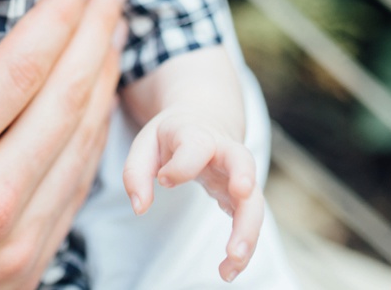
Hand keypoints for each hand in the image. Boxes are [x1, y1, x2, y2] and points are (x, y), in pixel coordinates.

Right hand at [0, 0, 132, 289]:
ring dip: (104, 79)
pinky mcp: (21, 272)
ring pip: (82, 146)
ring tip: (115, 28)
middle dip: (99, 29)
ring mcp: (12, 244)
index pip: (19, 70)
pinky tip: (94, 105)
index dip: (59, 15)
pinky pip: (74, 192)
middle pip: (67, 98)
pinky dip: (93, 138)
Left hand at [122, 107, 264, 281]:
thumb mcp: (146, 143)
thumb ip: (136, 172)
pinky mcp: (243, 196)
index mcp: (197, 134)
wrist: (205, 120)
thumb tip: (139, 207)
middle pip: (243, 163)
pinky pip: (250, 220)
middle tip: (239, 198)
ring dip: (248, 230)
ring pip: (254, 199)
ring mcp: (239, 174)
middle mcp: (225, 151)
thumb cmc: (171, 136)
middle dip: (244, 182)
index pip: (196, 146)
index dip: (181, 165)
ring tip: (233, 263)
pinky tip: (228, 270)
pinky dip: (243, 245)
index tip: (164, 180)